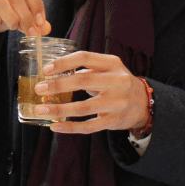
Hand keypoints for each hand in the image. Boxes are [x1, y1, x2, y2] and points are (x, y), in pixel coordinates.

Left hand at [30, 51, 149, 133]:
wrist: (145, 103)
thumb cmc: (118, 83)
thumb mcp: (109, 68)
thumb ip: (87, 68)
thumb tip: (54, 74)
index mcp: (112, 64)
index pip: (85, 57)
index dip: (64, 63)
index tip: (46, 69)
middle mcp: (117, 82)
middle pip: (83, 81)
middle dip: (58, 85)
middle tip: (39, 88)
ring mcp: (117, 103)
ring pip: (83, 108)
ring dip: (59, 109)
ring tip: (41, 110)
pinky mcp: (114, 121)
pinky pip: (88, 126)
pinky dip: (70, 127)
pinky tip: (55, 126)